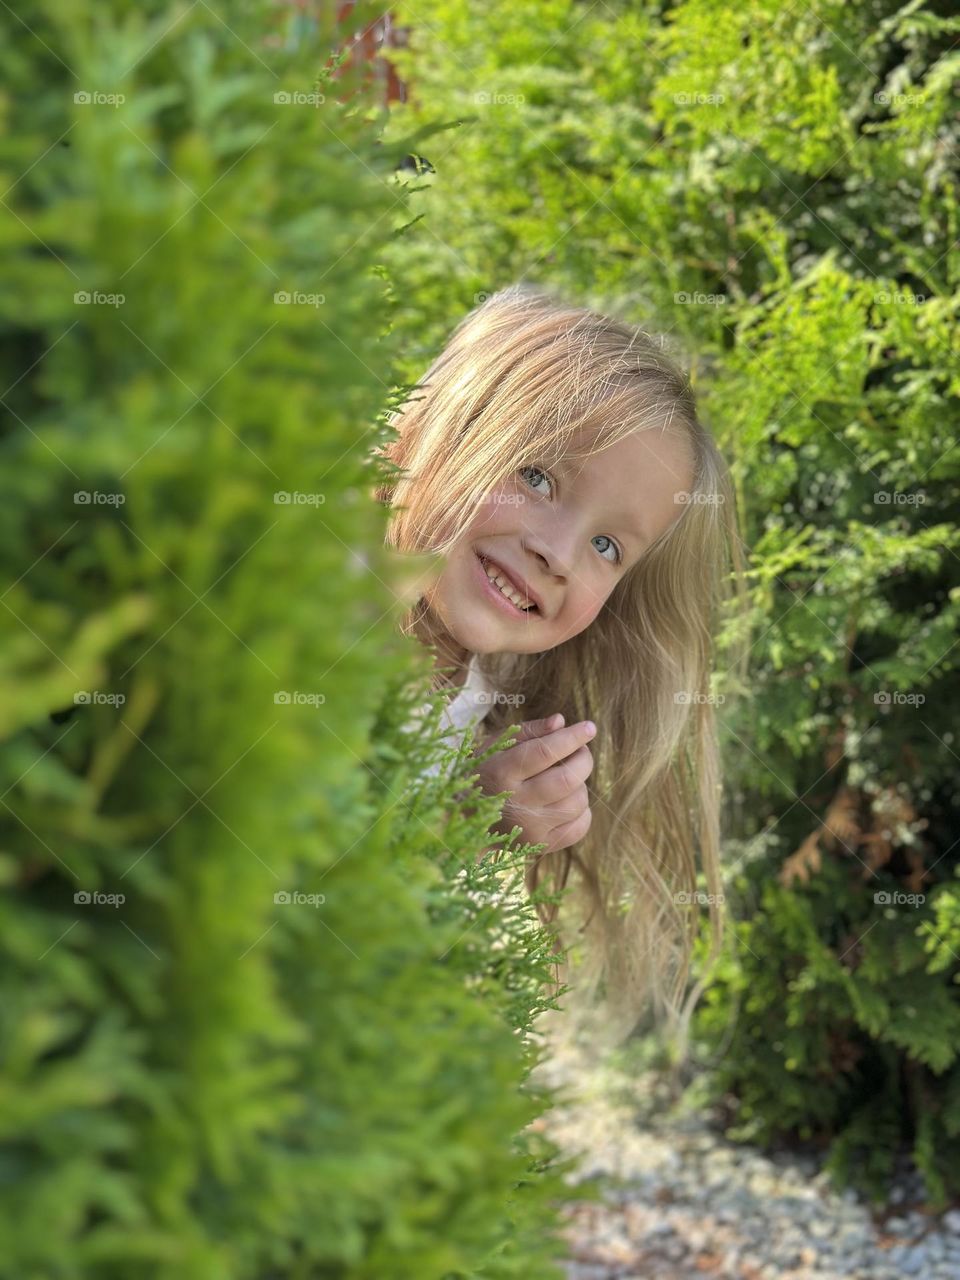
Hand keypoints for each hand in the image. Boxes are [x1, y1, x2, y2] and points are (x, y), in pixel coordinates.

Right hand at [472, 714, 596, 855]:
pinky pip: (579, 826)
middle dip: (583, 759)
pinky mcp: (541, 845)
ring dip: (580, 784)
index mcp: (501, 773)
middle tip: (580, 751)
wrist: (466, 821)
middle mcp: (515, 803)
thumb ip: (529, 731)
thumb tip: (560, 721)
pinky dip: (582, 810)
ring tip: (566, 777)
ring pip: (577, 802)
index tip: (589, 727)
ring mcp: (530, 828)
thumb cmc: (486, 773)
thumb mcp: (496, 746)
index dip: (572, 737)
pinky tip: (567, 800)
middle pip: (568, 779)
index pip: (545, 752)